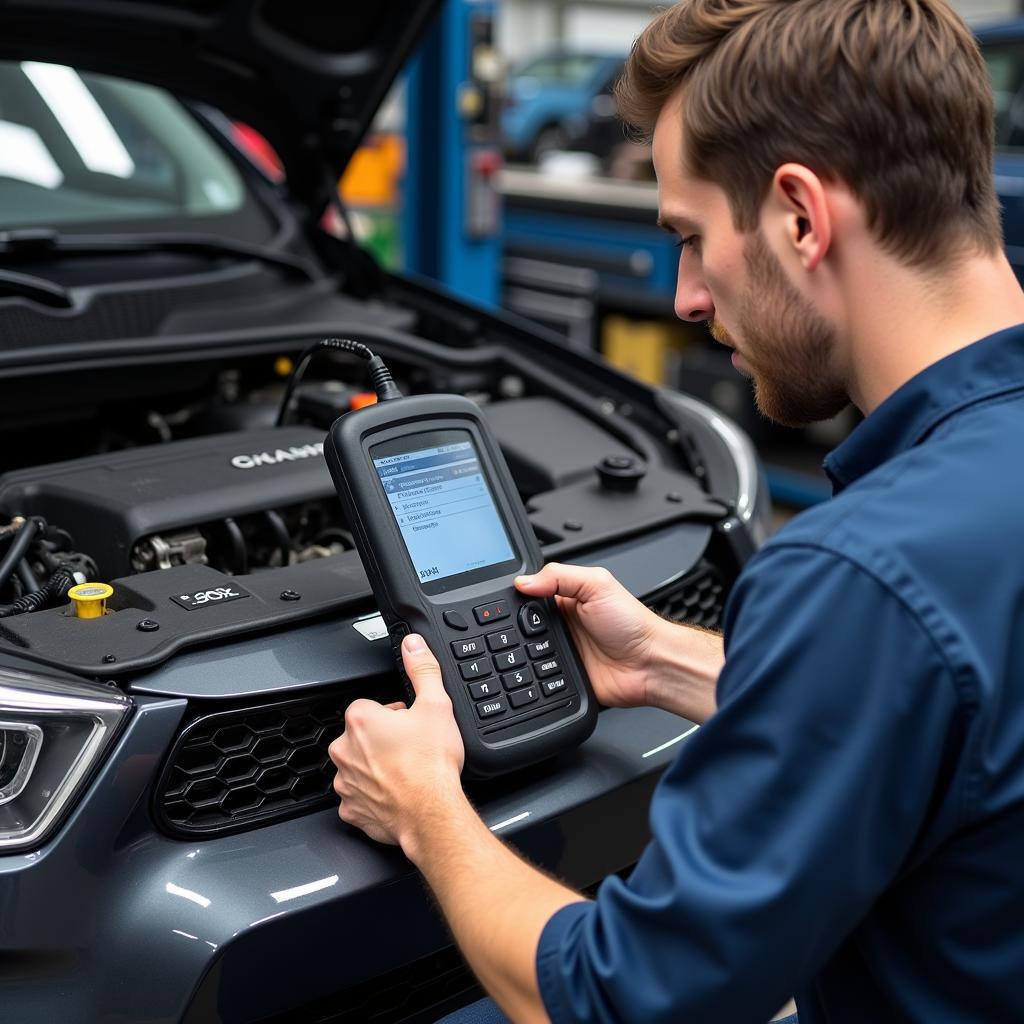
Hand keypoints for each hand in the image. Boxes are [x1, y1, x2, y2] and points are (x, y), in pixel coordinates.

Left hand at [329, 634, 464, 848]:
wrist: (432, 813)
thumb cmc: (431, 765)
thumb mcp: (436, 705)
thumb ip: (422, 669)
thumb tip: (413, 645)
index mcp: (360, 720)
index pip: (371, 706)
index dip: (394, 714)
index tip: (410, 725)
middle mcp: (344, 750)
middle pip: (363, 736)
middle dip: (384, 740)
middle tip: (411, 749)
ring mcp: (345, 782)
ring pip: (359, 766)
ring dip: (377, 767)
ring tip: (406, 772)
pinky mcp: (351, 810)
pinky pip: (359, 798)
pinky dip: (374, 797)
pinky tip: (396, 794)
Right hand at [515, 563, 663, 709]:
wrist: (649, 664)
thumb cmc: (632, 624)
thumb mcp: (597, 584)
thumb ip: (559, 576)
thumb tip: (524, 581)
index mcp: (566, 598)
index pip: (530, 594)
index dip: (519, 595)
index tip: (508, 599)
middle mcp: (560, 624)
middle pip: (521, 625)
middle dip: (517, 627)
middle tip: (523, 626)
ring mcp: (560, 651)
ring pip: (524, 653)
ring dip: (523, 652)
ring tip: (532, 647)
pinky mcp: (560, 677)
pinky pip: (536, 678)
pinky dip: (533, 675)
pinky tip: (536, 669)